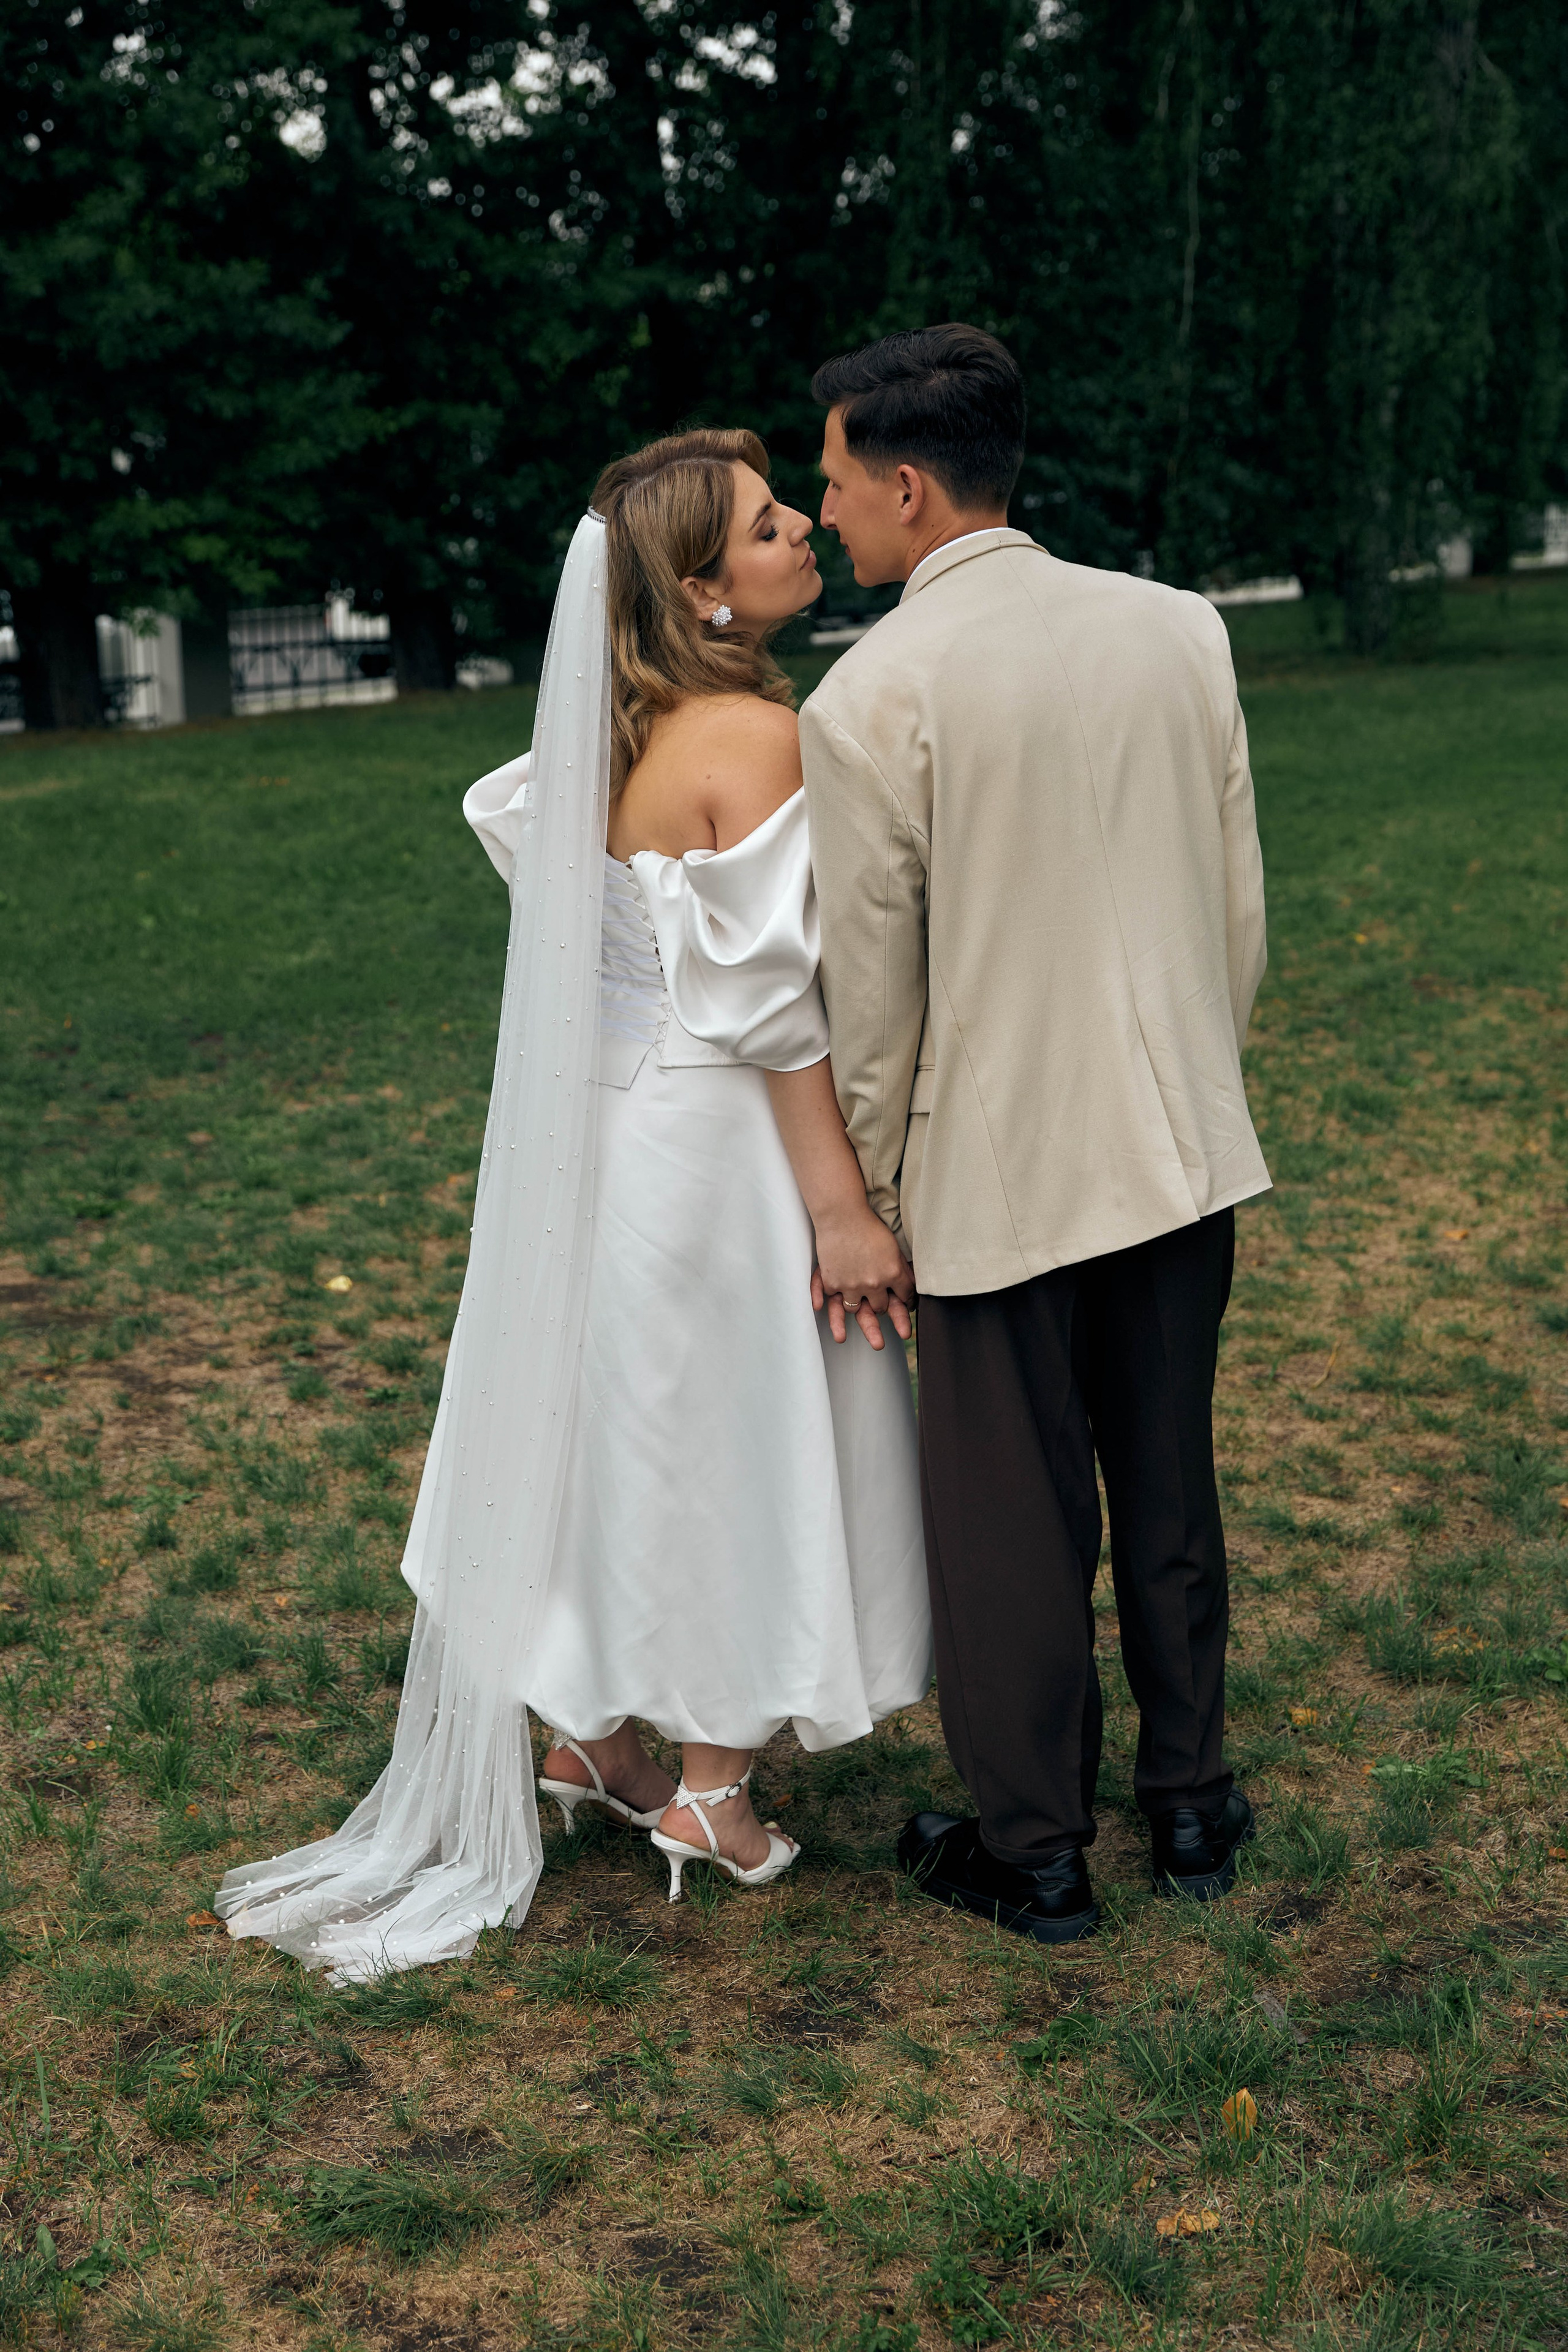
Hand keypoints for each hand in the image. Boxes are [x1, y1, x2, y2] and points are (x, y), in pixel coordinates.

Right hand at [812, 1206, 915, 1346]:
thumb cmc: (869, 1226)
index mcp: (892, 1273)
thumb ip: (902, 1268)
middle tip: (893, 1324)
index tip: (908, 1307)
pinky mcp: (832, 1283)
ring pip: (856, 1310)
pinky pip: (832, 1301)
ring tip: (859, 1328)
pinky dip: (830, 1308)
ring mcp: (851, 1286)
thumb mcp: (893, 1246)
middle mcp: (873, 1284)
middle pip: (881, 1308)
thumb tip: (910, 1285)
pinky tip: (829, 1314)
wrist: (842, 1214)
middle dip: (885, 1311)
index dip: (908, 1303)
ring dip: (861, 1318)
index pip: (905, 1296)